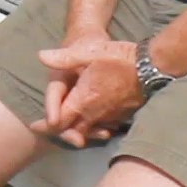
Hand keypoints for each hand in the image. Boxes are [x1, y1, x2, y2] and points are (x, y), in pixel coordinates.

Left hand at [29, 37, 146, 147]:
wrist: (152, 66)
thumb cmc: (120, 58)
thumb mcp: (89, 53)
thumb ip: (63, 57)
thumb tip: (42, 56)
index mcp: (83, 100)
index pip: (58, 121)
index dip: (44, 125)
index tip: (34, 125)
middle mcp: (95, 114)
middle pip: (72, 132)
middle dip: (60, 132)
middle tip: (50, 127)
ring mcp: (110, 117)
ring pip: (88, 133)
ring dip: (77, 132)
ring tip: (69, 127)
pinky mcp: (122, 117)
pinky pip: (103, 128)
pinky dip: (94, 128)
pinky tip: (92, 121)